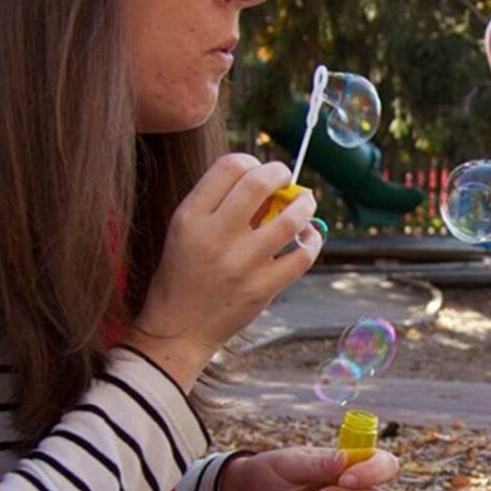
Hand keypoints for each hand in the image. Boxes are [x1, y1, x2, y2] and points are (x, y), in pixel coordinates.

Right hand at [125, 154, 319, 389]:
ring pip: (289, 219)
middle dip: (280, 173)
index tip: (258, 169)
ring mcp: (241, 264)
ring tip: (306, 202)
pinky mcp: (262, 288)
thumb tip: (265, 181)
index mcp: (190, 217)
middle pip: (259, 184)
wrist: (178, 329)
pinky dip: (312, 240)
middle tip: (286, 178)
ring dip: (305, 204)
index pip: (228, 167)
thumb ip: (217, 204)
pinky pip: (301, 255)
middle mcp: (214, 237)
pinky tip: (308, 236)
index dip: (250, 161)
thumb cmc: (184, 273)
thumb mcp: (185, 231)